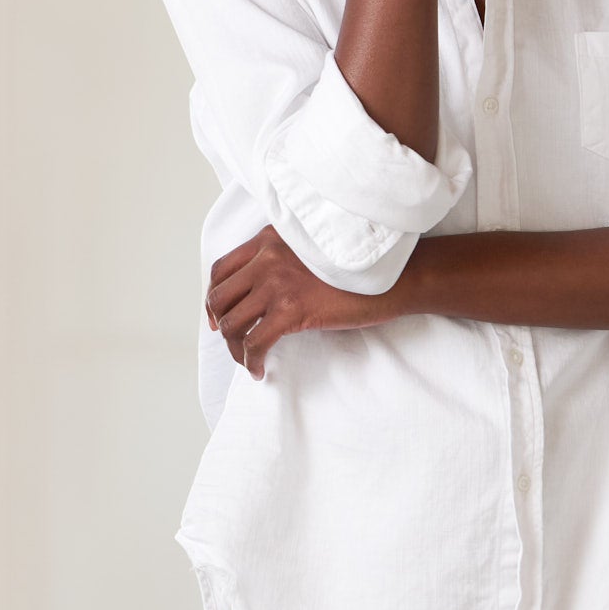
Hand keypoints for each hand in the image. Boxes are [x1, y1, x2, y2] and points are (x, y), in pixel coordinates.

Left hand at [206, 227, 392, 378]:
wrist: (394, 276)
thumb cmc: (358, 268)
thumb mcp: (311, 251)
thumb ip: (283, 260)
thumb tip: (263, 294)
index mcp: (270, 239)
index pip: (222, 268)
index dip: (214, 296)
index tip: (218, 315)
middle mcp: (268, 256)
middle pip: (220, 296)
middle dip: (220, 324)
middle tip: (231, 341)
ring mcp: (277, 282)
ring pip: (233, 322)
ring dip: (235, 348)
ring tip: (249, 359)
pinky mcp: (292, 309)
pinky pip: (254, 343)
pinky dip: (251, 361)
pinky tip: (260, 370)